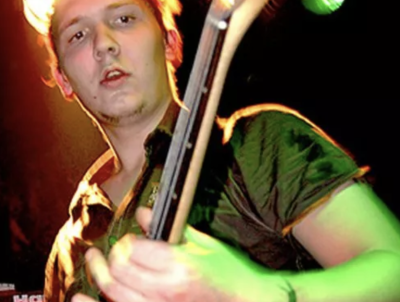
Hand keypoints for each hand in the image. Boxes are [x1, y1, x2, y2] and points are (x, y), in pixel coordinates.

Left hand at [71, 208, 290, 301]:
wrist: (246, 300)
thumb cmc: (229, 270)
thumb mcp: (202, 242)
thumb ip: (169, 228)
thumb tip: (143, 213)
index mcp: (179, 264)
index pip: (133, 249)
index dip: (128, 241)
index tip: (131, 239)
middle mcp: (165, 289)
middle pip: (118, 271)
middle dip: (112, 256)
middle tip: (114, 250)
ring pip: (114, 294)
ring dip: (101, 275)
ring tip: (96, 262)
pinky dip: (105, 300)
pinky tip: (93, 295)